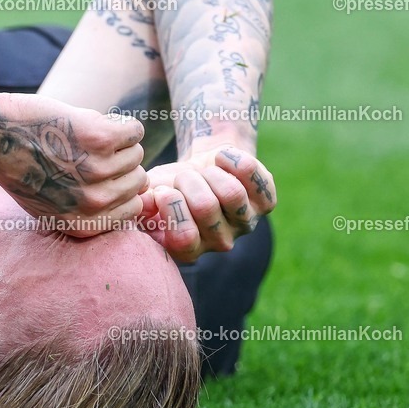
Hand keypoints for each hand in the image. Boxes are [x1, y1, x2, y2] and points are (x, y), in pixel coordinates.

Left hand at [0, 93, 147, 236]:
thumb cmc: (20, 168)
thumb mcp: (50, 207)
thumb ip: (88, 209)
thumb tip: (137, 196)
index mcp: (84, 224)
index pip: (134, 208)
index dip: (121, 187)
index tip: (103, 174)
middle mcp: (93, 203)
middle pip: (138, 179)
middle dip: (119, 164)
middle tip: (89, 153)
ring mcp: (98, 171)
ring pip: (136, 153)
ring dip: (117, 142)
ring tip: (85, 139)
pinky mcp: (100, 139)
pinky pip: (134, 131)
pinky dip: (119, 123)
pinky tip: (94, 123)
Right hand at [139, 144, 276, 261]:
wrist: (201, 170)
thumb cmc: (169, 186)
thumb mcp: (150, 194)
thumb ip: (142, 202)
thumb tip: (143, 203)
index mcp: (187, 249)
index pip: (183, 236)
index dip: (170, 204)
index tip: (162, 189)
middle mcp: (219, 243)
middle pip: (205, 207)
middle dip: (187, 181)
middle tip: (183, 177)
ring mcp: (245, 224)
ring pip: (231, 192)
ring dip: (209, 172)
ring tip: (202, 171)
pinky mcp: (266, 203)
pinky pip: (251, 174)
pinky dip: (231, 158)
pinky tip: (221, 160)